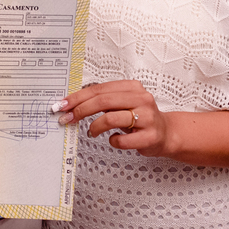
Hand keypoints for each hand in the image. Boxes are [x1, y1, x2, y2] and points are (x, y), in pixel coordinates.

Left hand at [55, 80, 170, 156]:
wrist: (166, 133)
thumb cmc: (140, 118)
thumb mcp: (123, 103)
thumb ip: (104, 100)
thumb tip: (74, 103)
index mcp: (132, 87)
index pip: (99, 89)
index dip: (78, 97)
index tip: (63, 105)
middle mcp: (141, 99)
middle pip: (103, 101)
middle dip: (81, 110)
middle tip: (68, 118)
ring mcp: (147, 117)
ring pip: (111, 118)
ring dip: (95, 127)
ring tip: (92, 132)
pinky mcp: (149, 136)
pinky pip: (121, 139)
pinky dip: (112, 141)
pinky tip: (113, 139)